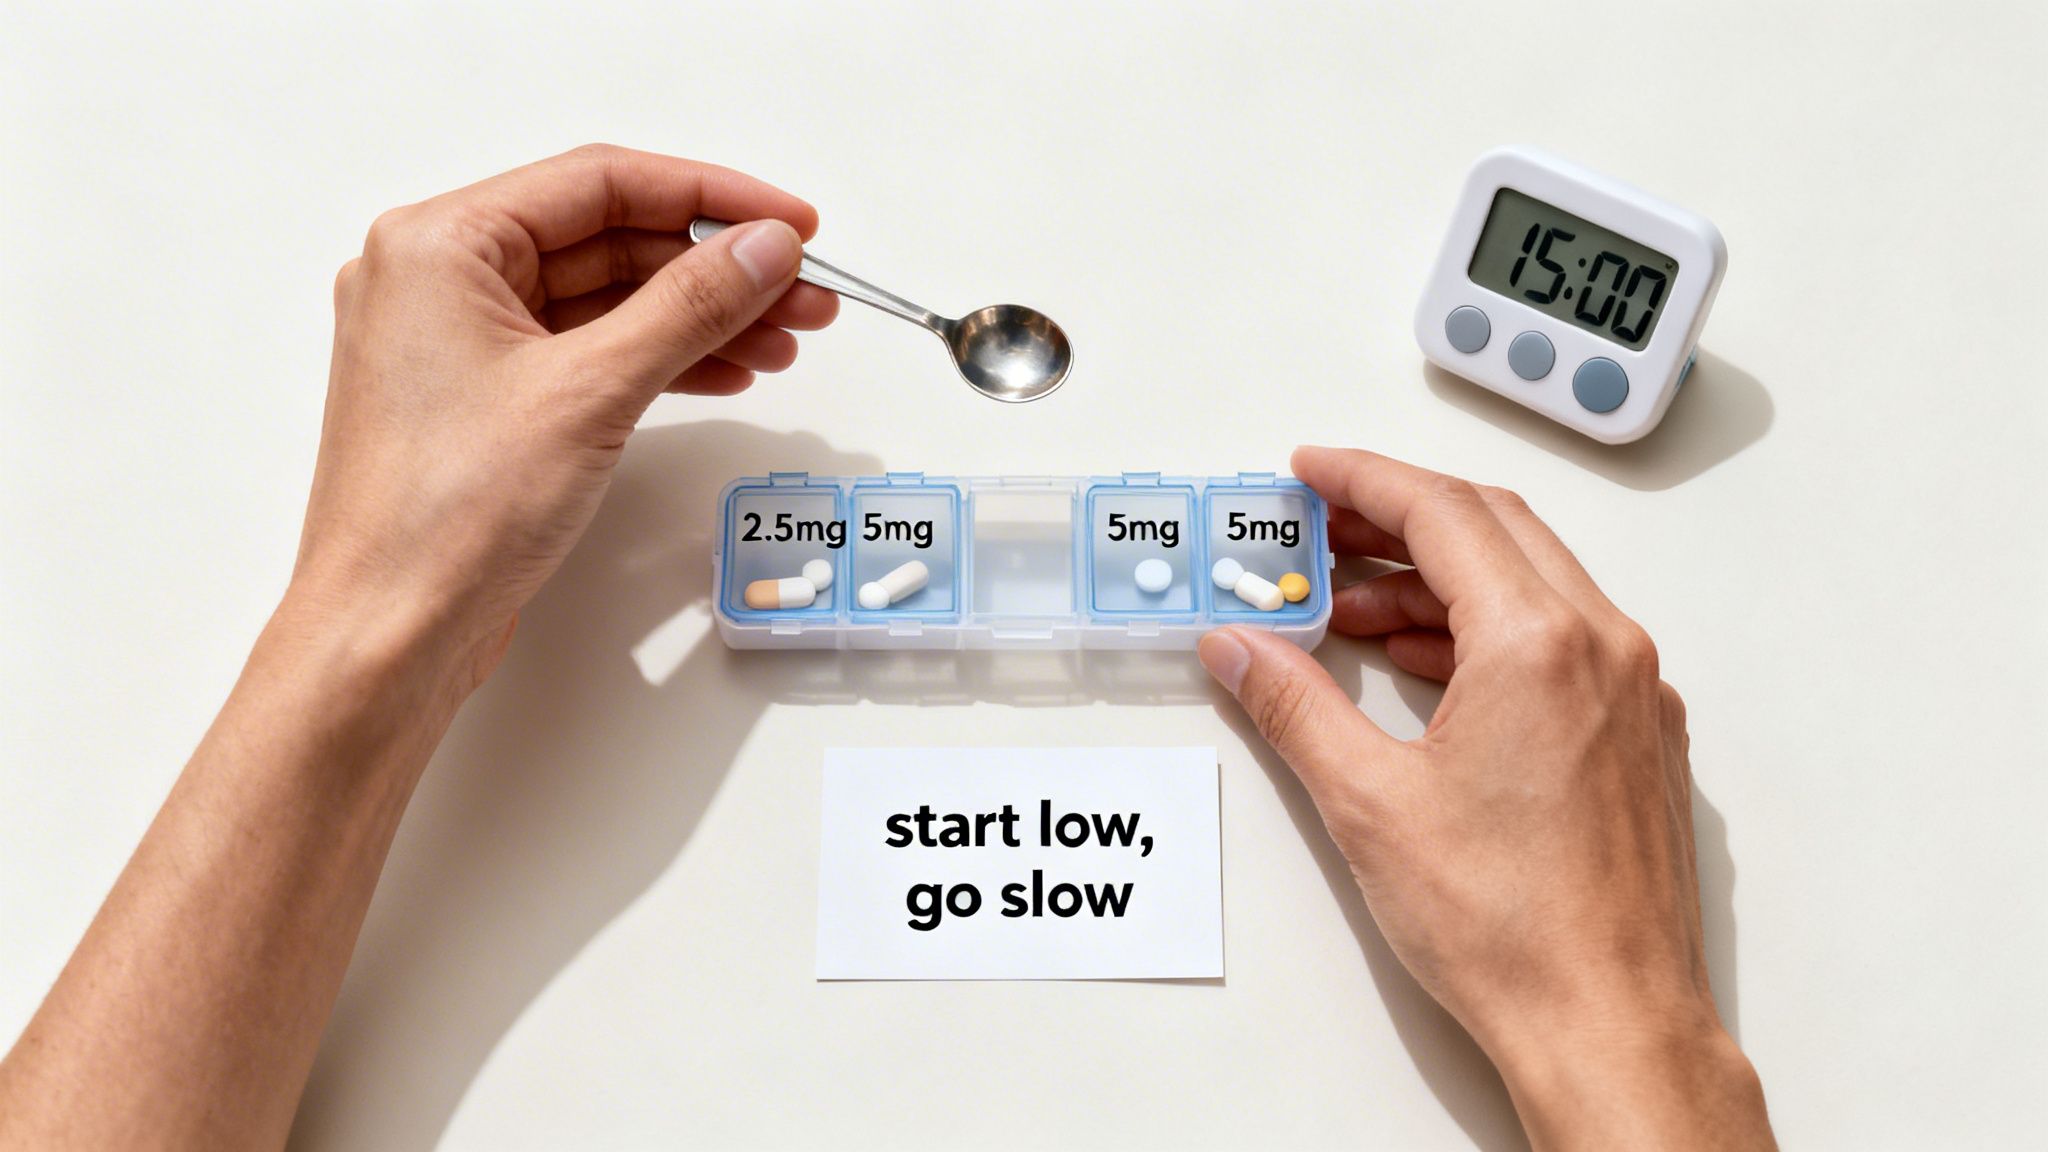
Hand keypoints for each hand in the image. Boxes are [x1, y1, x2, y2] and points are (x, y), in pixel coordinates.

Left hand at [296, 143, 837, 686]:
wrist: (391, 632)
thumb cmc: (445, 515)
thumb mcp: (591, 391)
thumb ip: (688, 306)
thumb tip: (763, 248)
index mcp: (439, 244)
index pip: (600, 182)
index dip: (710, 197)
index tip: (789, 222)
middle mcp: (440, 280)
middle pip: (608, 240)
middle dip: (715, 267)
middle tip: (804, 291)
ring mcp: (461, 344)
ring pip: (605, 301)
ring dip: (699, 316)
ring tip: (783, 338)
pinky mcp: (486, 402)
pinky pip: (587, 352)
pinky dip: (659, 359)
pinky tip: (725, 372)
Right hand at [1198, 446, 1772, 1148]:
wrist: (1608, 1021)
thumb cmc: (1514, 927)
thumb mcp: (1369, 803)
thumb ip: (1295, 705)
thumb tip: (1241, 650)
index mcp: (1539, 644)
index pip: (1442, 512)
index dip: (1363, 479)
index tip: (1309, 471)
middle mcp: (1603, 649)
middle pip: (1493, 528)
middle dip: (1397, 516)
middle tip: (1320, 525)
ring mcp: (1633, 692)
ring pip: (1529, 583)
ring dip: (1436, 579)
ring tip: (1349, 607)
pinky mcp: (1640, 735)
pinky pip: (1559, 639)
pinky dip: (1483, 628)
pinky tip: (1423, 665)